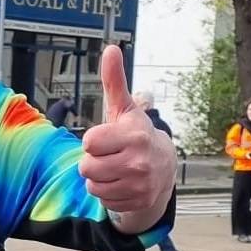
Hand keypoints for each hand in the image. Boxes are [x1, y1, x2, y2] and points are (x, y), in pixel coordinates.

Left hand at [78, 45, 175, 215]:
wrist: (164, 167)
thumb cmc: (136, 134)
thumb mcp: (125, 108)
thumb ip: (114, 82)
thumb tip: (111, 49)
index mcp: (134, 136)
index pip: (89, 143)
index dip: (93, 140)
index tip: (107, 138)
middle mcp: (138, 162)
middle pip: (86, 167)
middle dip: (93, 161)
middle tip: (109, 155)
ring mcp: (139, 185)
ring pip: (92, 186)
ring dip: (98, 178)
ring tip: (114, 169)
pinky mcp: (137, 202)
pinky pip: (103, 200)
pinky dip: (108, 193)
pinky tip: (121, 183)